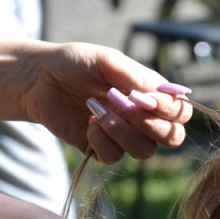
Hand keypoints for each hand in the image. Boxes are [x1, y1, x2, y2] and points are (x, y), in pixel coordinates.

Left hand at [21, 42, 192, 162]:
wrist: (39, 78)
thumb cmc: (75, 64)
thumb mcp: (107, 61)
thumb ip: (135, 76)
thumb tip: (162, 94)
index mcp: (151, 95)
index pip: (181, 113)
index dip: (169, 111)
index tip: (144, 98)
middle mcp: (143, 119)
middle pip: (172, 138)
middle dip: (149, 124)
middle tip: (122, 104)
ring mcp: (124, 136)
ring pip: (144, 151)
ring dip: (122, 131)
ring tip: (96, 109)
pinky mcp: (102, 150)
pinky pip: (114, 157)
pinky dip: (101, 141)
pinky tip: (88, 123)